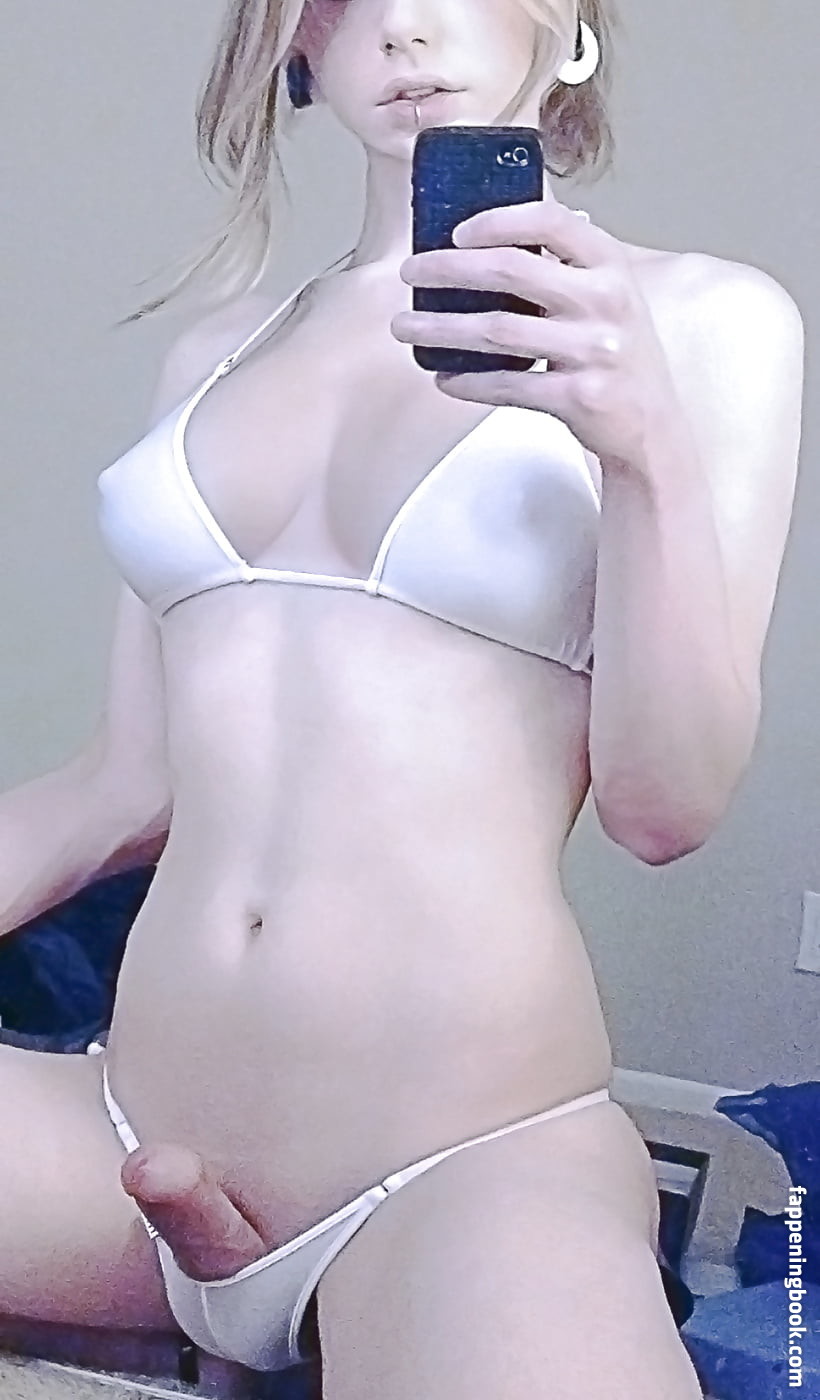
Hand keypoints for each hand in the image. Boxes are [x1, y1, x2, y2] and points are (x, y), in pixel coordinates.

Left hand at [391, 201, 681, 472]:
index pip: (551, 221)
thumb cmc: (619, 355)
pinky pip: (509, 385)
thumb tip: (494, 235)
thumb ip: (565, 264)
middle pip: (512, 270)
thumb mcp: (608, 295)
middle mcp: (606, 301)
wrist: (653, 427)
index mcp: (611, 264)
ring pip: (498, 331)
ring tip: (405, 327)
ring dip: (442, 328)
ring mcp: (595, 350)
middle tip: (410, 272)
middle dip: (449, 269)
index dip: (498, 220)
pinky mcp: (580, 397)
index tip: (456, 231)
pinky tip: (443, 378)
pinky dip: (470, 382)